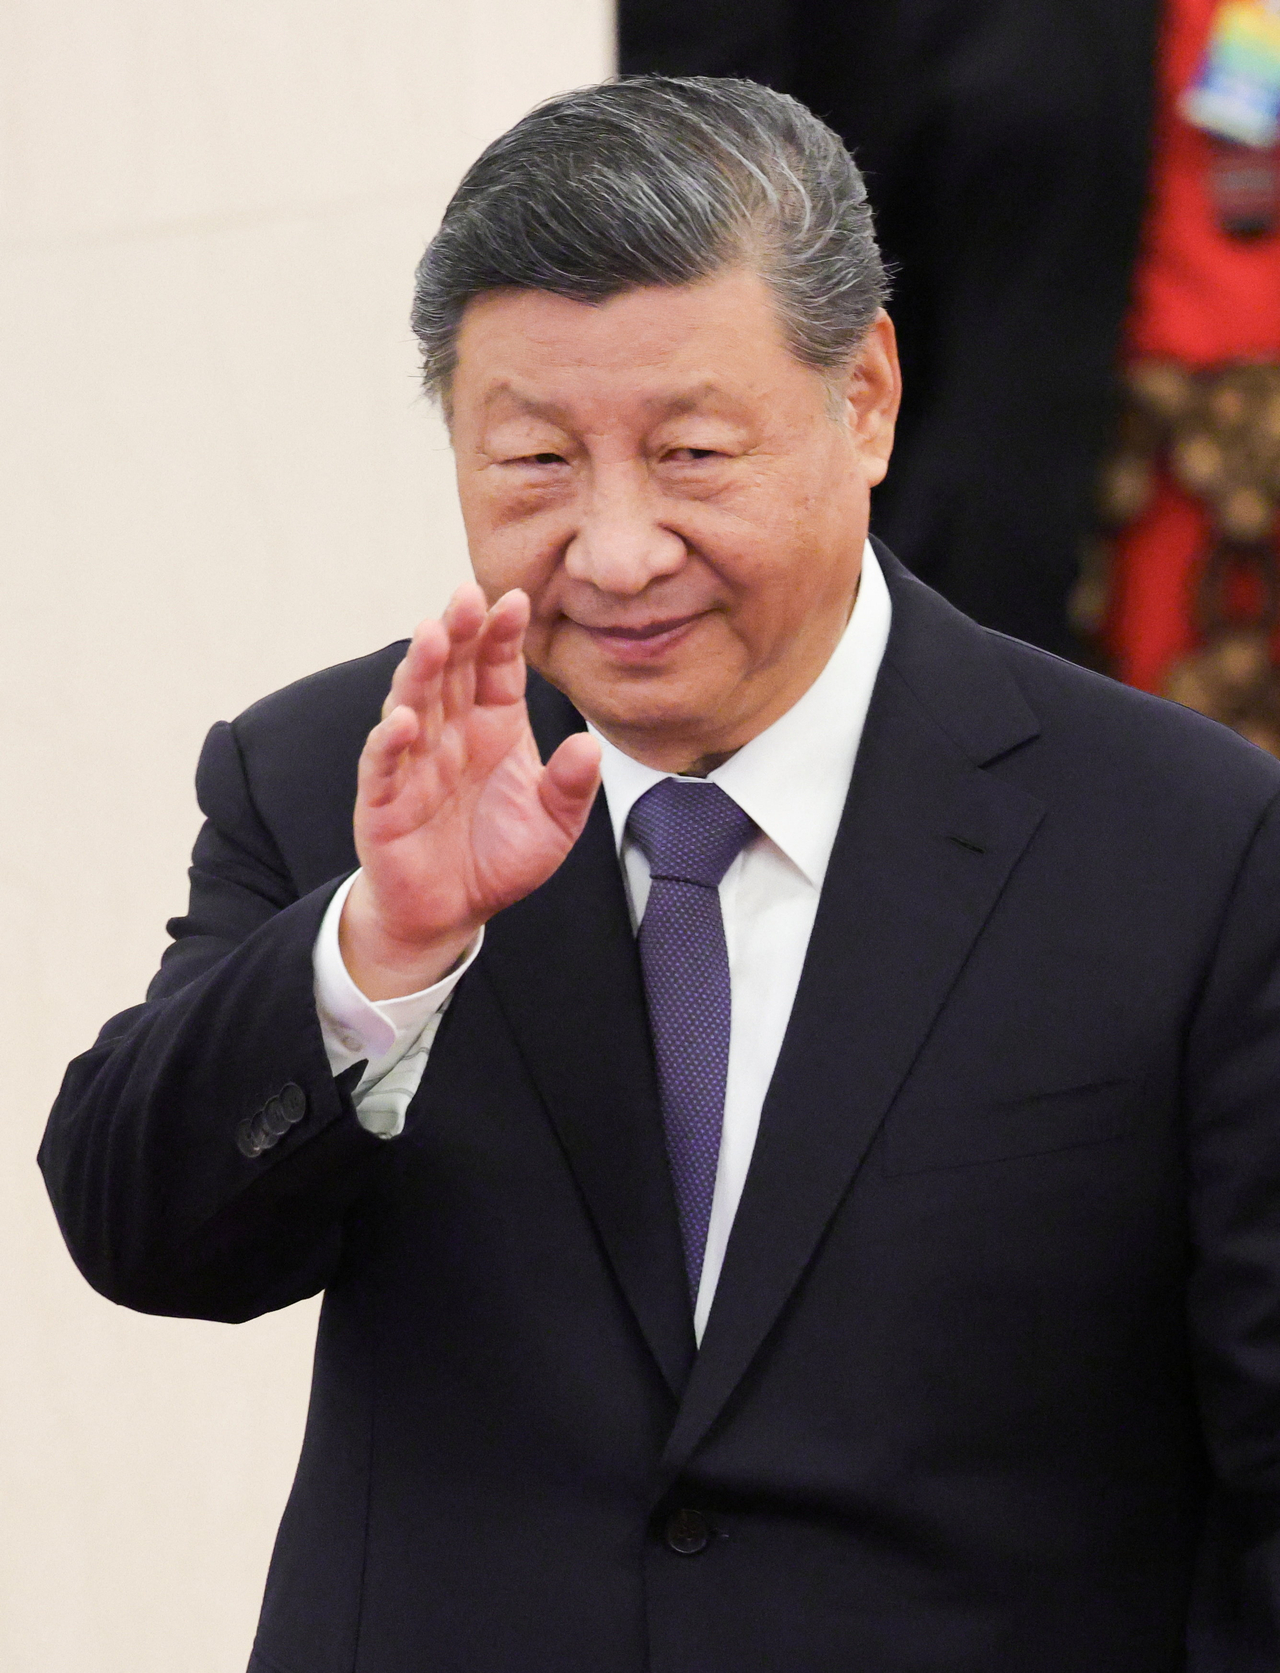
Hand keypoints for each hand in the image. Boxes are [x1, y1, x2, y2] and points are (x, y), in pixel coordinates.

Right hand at [340, 584, 600, 998]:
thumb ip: (572, 787)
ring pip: (413, 703)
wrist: (451, 911)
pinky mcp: (382, 800)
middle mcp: (451, 732)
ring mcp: (413, 761)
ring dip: (421, 670)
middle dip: (459, 631)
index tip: (517, 600)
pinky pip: (383, 766)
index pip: (497, 668)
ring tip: (433, 636)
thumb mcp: (554, 826)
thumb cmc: (499, 856)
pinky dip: (390, 743)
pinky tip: (402, 722)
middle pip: (452, 671)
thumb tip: (590, 746)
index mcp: (493, 725)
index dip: (503, 635)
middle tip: (467, 594)